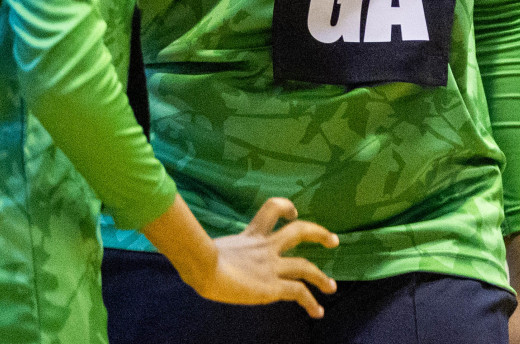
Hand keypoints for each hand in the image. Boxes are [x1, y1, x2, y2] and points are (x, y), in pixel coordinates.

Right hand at [187, 198, 339, 317]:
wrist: (203, 268)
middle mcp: (265, 248)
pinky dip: (311, 303)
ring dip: (321, 278)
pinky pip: (298, 293)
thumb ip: (207, 246)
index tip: (292, 212)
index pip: (270, 210)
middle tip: (333, 240)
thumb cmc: (196, 258)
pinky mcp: (272, 286)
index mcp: (250, 236)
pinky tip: (317, 312)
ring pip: (306, 267)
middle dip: (319, 234)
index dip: (285, 207)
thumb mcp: (205, 246)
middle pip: (299, 231)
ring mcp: (270, 267)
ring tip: (331, 287)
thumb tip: (186, 247)